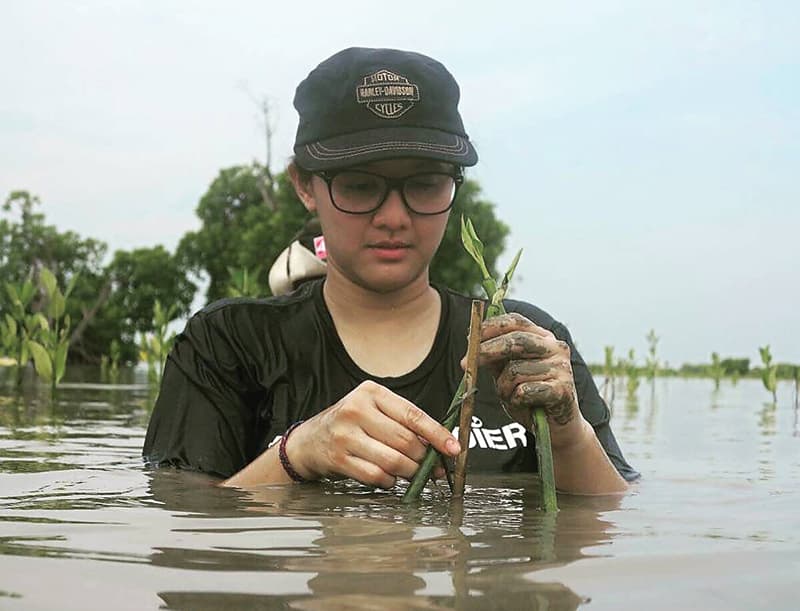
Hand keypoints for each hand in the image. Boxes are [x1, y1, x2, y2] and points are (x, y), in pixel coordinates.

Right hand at [285, 381, 459, 488]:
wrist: (309, 441)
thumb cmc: (350, 425)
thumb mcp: (373, 411)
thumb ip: (403, 423)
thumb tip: (441, 446)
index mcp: (371, 393)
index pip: (413, 414)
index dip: (437, 433)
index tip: (453, 448)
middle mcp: (356, 410)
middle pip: (405, 440)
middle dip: (423, 458)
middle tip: (431, 467)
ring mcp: (345, 435)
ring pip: (393, 460)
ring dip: (408, 472)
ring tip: (410, 473)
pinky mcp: (339, 458)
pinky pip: (376, 475)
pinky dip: (389, 481)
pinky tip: (388, 478)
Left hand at [473, 313, 581, 443]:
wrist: (554, 426)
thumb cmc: (529, 396)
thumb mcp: (507, 373)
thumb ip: (495, 356)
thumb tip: (472, 340)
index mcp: (543, 337)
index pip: (516, 321)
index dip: (490, 327)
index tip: (469, 338)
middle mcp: (556, 347)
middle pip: (516, 341)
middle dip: (486, 351)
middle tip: (464, 364)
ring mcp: (562, 368)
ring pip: (515, 371)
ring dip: (503, 387)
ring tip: (510, 396)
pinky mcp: (563, 390)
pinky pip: (525, 391)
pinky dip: (516, 400)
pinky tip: (523, 404)